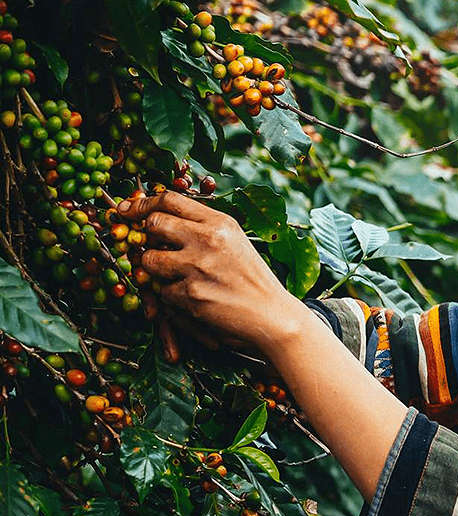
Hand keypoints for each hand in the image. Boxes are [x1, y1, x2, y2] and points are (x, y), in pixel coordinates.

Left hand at [115, 190, 302, 353]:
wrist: (272, 315)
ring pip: (149, 260)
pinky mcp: (190, 294)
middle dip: (147, 236)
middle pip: (154, 224)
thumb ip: (203, 226)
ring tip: (180, 278)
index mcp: (220, 222)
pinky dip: (173, 297)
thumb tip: (160, 216)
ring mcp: (197, 267)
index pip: (170, 199)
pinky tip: (196, 299)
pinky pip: (162, 291)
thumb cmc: (252, 279)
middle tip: (155, 248)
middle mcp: (208, 239)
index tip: (128, 210)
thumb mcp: (235, 241)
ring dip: (157, 271)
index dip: (143, 203)